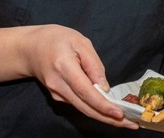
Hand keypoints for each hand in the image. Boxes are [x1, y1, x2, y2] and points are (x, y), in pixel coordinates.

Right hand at [20, 24, 138, 129]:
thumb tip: (105, 87)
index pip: (85, 91)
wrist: (31, 48)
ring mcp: (56, 93)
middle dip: (109, 118)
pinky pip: (79, 104)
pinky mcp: (57, 97)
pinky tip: (109, 109)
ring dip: (104, 116)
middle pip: (85, 107)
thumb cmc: (57, 39)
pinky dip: (95, 108)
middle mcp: (58, 85)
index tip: (119, 114)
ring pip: (83, 109)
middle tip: (132, 124)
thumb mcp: (80, 42)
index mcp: (64, 66)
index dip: (103, 105)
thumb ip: (94, 64)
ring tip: (127, 120)